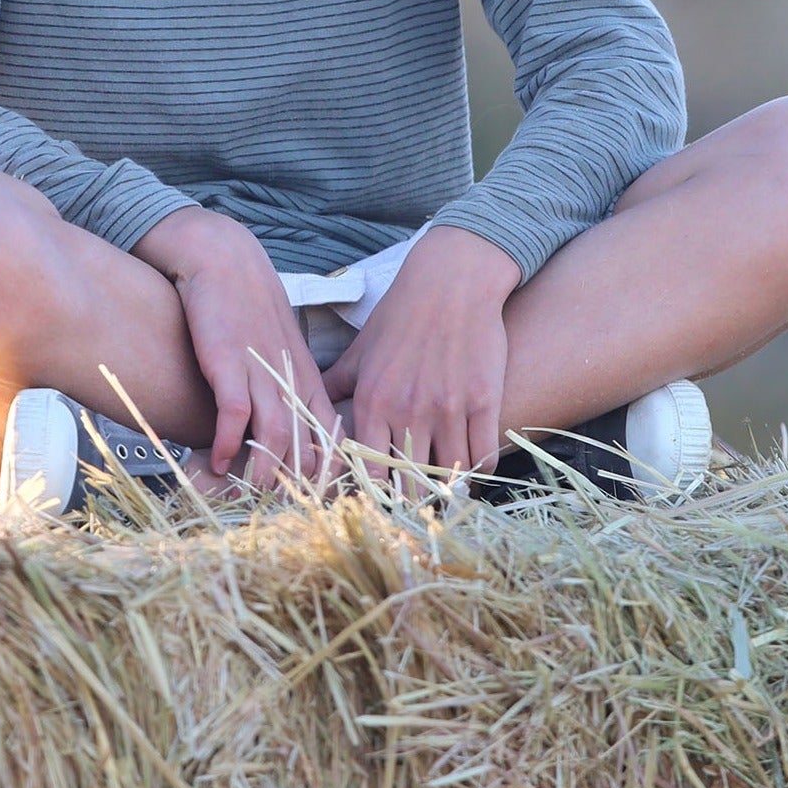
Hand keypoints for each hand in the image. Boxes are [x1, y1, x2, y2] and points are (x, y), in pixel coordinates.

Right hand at [134, 207, 338, 482]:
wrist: (224, 260)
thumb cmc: (250, 308)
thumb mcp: (281, 350)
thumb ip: (290, 389)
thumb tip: (291, 435)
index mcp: (308, 380)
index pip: (333, 438)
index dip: (331, 474)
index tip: (321, 503)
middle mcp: (290, 379)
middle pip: (307, 445)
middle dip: (300, 484)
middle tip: (285, 513)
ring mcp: (262, 371)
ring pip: (276, 435)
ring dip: (264, 471)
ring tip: (251, 494)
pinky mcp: (229, 363)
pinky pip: (234, 413)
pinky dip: (226, 442)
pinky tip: (216, 460)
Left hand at [323, 225, 518, 492]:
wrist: (452, 282)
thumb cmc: (401, 314)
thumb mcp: (361, 349)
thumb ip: (336, 383)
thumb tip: (304, 403)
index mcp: (373, 403)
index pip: (369, 473)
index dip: (374, 496)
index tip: (378, 503)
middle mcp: (409, 412)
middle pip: (410, 484)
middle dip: (411, 501)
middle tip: (413, 505)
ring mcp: (449, 409)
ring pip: (449, 474)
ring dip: (446, 485)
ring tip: (443, 487)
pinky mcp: (483, 401)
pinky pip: (483, 455)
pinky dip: (477, 467)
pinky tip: (469, 462)